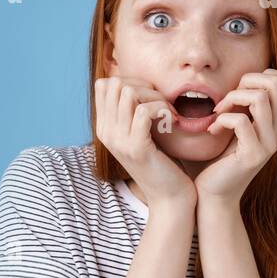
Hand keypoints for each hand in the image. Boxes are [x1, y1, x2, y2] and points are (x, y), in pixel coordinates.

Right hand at [93, 76, 195, 208]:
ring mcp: (119, 141)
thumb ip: (131, 112)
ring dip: (155, 96)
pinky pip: (145, 111)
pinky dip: (162, 109)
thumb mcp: (140, 133)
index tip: (150, 96)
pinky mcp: (137, 148)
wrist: (169, 196)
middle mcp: (106, 133)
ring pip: (129, 93)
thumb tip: (134, 83)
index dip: (130, 80)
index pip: (104, 85)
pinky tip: (172, 121)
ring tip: (168, 111)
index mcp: (104, 128)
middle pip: (116, 84)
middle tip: (162, 102)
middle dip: (143, 85)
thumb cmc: (160, 162)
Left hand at [194, 69, 276, 203]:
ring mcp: (271, 143)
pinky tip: (213, 129)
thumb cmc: (223, 154)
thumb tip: (248, 76)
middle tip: (228, 98)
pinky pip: (240, 121)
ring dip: (232, 98)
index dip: (266, 74)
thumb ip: (251, 103)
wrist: (216, 192)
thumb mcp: (242, 124)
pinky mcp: (253, 155)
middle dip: (247, 81)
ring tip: (219, 112)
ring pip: (260, 98)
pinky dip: (222, 119)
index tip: (243, 88)